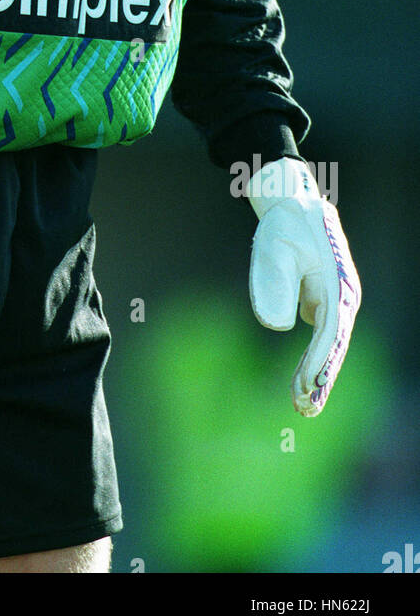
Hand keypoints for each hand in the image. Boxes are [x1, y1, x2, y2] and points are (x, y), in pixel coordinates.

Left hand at [247, 157, 359, 415]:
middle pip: (336, 344)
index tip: (305, 384)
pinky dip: (313, 362)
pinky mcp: (325, 304)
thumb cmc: (284, 225)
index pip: (330, 329)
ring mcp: (337, 302)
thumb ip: (273, 284)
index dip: (318, 359)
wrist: (294, 205)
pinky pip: (322, 339)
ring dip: (318, 376)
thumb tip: (277, 327)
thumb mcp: (272, 248)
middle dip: (322, 378)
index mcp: (337, 283)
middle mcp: (344, 296)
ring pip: (331, 345)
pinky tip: (301, 385)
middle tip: (304, 410)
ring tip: (303, 408)